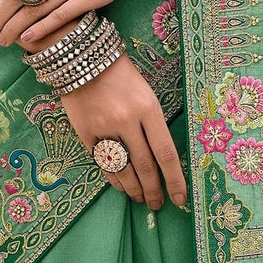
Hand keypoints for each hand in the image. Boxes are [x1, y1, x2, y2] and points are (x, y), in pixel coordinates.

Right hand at [61, 54, 187, 210]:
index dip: (174, 181)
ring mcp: (104, 128)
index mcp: (148, 109)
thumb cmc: (121, 75)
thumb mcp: (145, 94)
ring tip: (140, 198)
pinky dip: (113, 179)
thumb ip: (152, 124)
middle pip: (144, 167)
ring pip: (123, 170)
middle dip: (153, 191)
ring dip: (134, 189)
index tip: (180, 199)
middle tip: (157, 205)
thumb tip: (160, 159)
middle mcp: (127, 121)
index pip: (166, 154)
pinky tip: (121, 186)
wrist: (82, 57)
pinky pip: (102, 163)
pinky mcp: (85, 132)